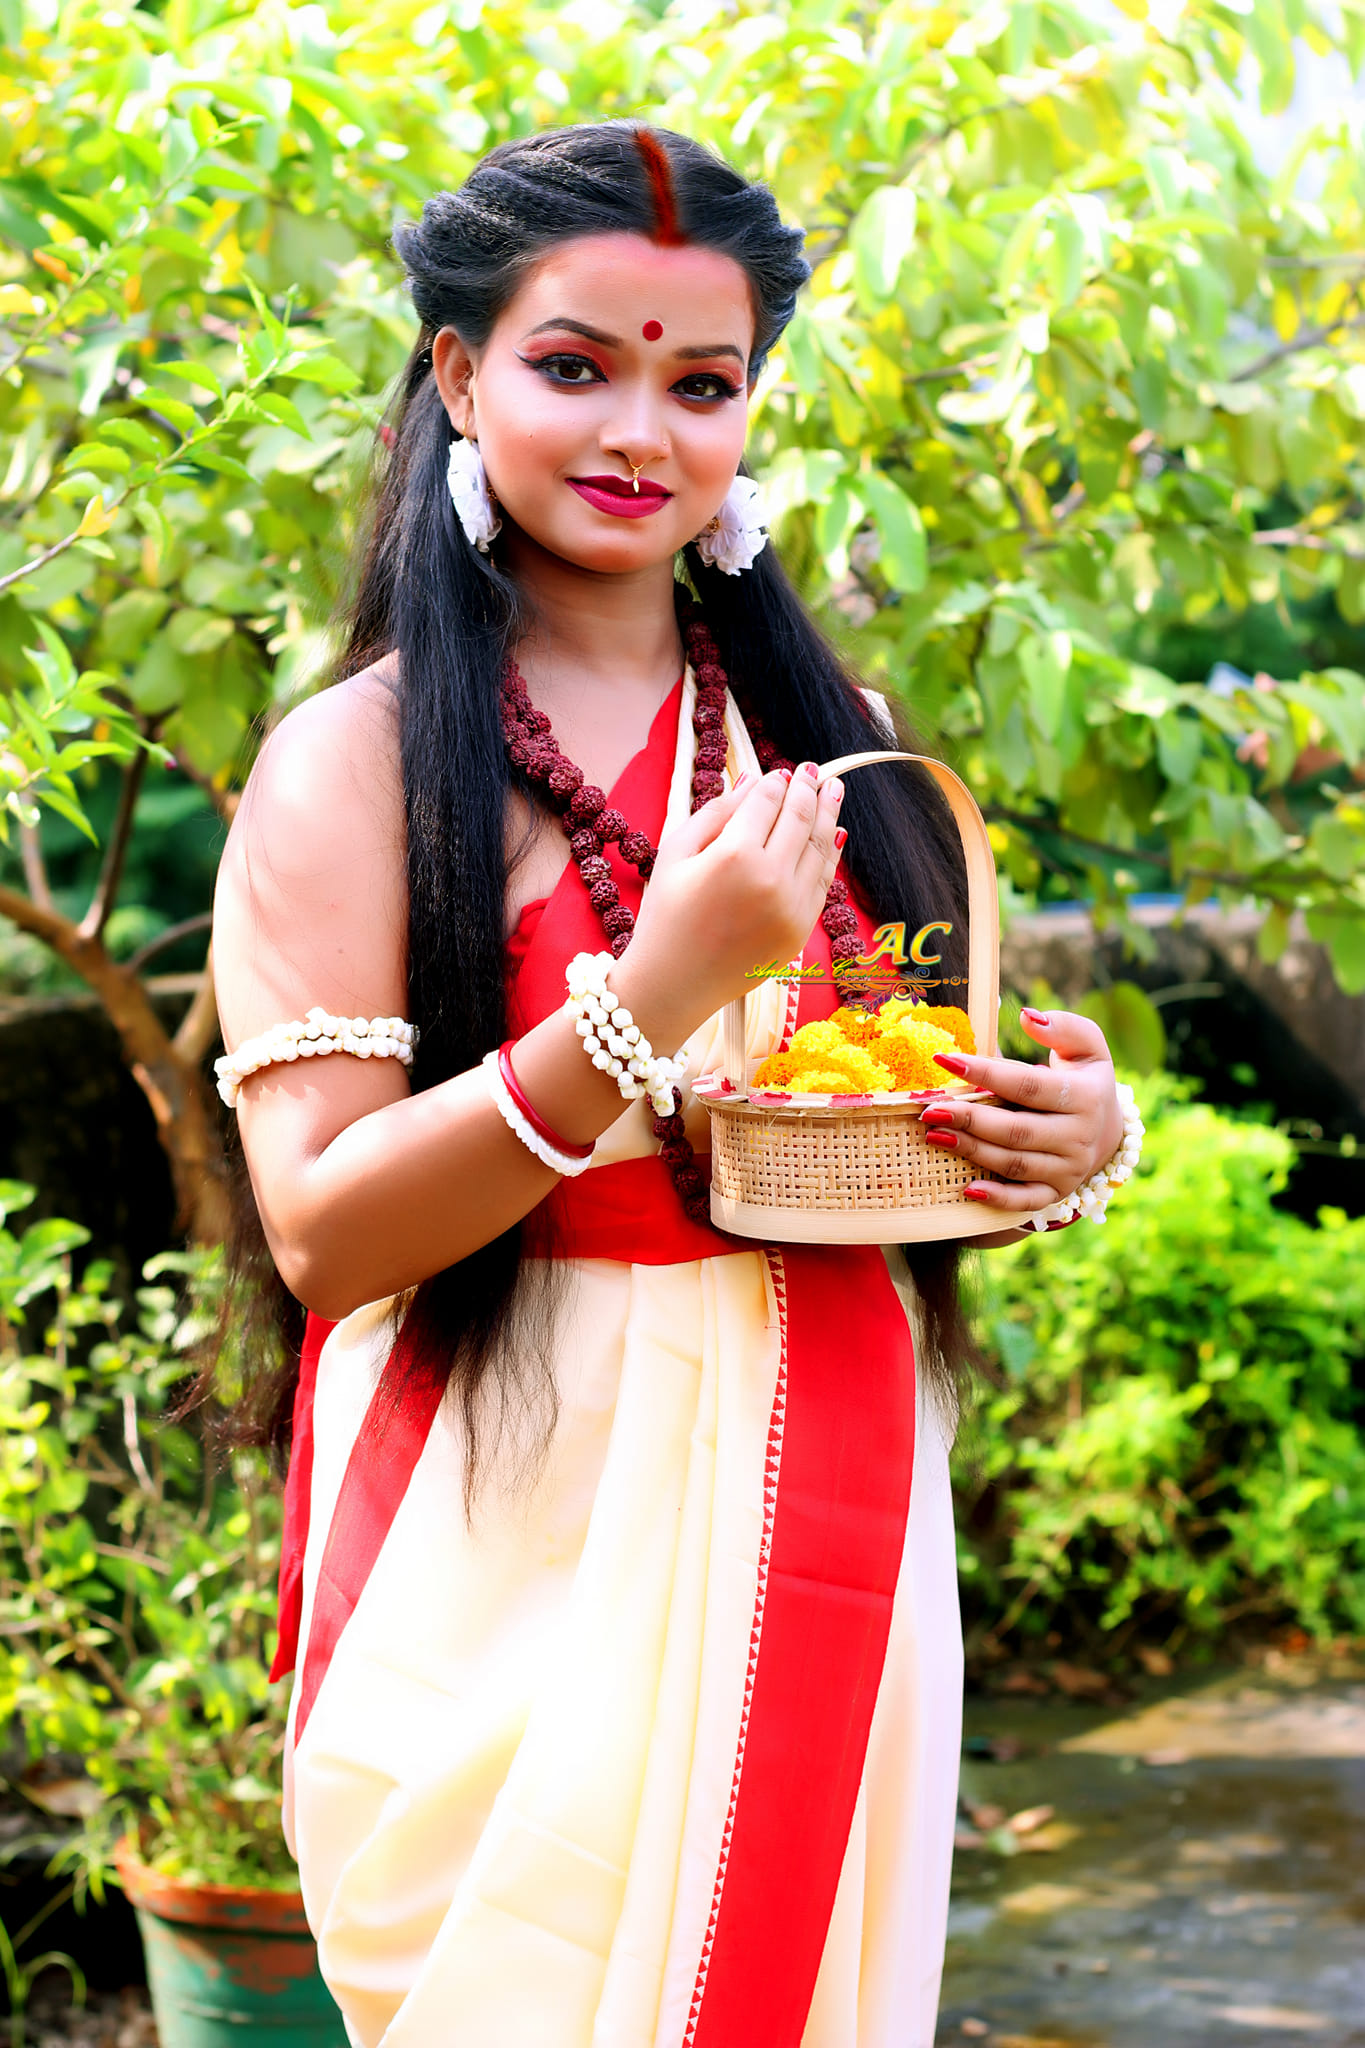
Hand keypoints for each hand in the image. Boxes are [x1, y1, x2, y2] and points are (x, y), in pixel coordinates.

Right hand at [622, 764, 844, 1035]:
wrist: (674, 984)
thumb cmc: (666, 915)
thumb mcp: (675, 854)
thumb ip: (715, 813)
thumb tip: (752, 781)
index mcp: (734, 856)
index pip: (766, 803)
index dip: (774, 782)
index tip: (779, 771)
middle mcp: (770, 879)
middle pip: (798, 819)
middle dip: (807, 789)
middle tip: (812, 770)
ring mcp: (791, 907)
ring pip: (818, 848)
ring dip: (827, 814)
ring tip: (833, 790)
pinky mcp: (801, 929)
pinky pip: (823, 881)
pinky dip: (829, 853)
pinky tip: (832, 833)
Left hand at [921, 1008, 1123, 1214]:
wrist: (1108, 1131)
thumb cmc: (1083, 1079)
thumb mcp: (1086, 1047)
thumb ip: (1062, 1027)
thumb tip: (1027, 1017)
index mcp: (1086, 1096)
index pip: (1028, 1085)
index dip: (985, 1072)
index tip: (944, 1059)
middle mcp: (1080, 1137)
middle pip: (1017, 1130)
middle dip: (970, 1119)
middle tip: (930, 1108)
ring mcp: (1070, 1169)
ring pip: (1015, 1163)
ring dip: (972, 1150)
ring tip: (934, 1133)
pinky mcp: (1057, 1192)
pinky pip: (1026, 1201)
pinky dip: (998, 1199)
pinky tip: (967, 1189)